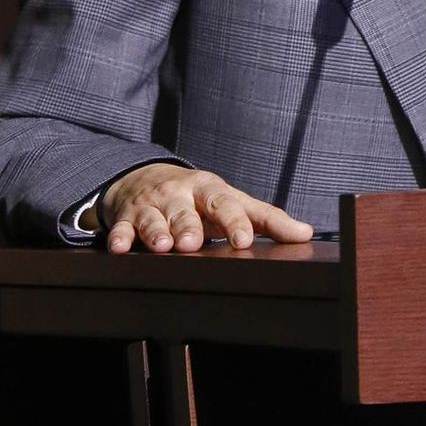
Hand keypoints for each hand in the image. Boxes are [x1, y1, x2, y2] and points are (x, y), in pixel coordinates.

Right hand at [99, 163, 315, 253]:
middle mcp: (180, 195)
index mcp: (210, 190)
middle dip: (188, 226)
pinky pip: (120, 228)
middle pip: (185, 212)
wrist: (145, 177)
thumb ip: (267, 219)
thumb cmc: (199, 197)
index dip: (235, 223)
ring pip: (153, 220)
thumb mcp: (232, 201)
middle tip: (194, 243)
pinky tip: (120, 247)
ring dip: (156, 232)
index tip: (244, 241)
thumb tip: (306, 234)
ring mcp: (151, 206)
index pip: (225, 205)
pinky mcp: (126, 218)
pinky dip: (119, 237)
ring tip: (163, 246)